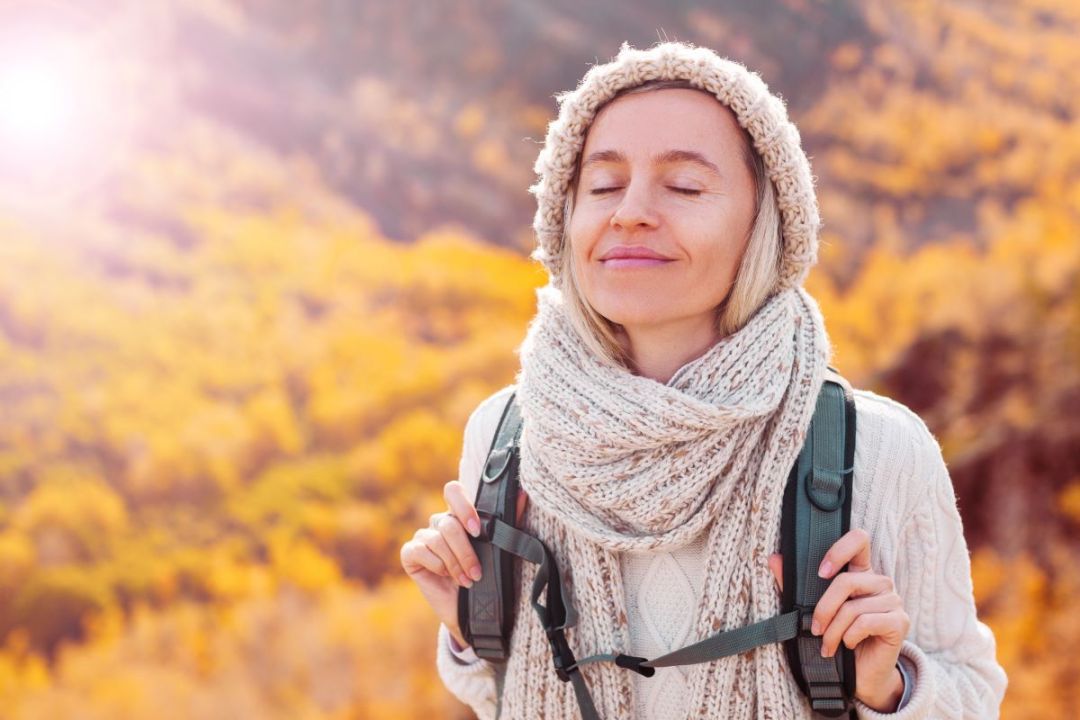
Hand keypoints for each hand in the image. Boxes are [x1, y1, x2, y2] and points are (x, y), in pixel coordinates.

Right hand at [400, 479, 527, 650]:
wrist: (472, 611)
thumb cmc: (485, 576)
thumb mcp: (498, 548)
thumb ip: (508, 520)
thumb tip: (523, 494)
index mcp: (460, 515)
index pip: (453, 491)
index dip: (463, 507)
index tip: (476, 530)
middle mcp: (439, 523)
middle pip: (448, 522)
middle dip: (465, 550)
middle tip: (476, 572)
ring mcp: (423, 537)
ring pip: (436, 538)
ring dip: (454, 563)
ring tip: (467, 580)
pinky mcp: (410, 554)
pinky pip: (419, 550)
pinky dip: (436, 565)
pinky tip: (446, 578)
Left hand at [767, 528, 908, 712]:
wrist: (860, 676)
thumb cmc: (837, 638)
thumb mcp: (814, 610)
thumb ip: (795, 584)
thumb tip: (774, 559)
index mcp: (861, 573)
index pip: (859, 540)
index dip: (839, 549)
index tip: (820, 572)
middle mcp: (880, 583)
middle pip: (847, 580)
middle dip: (824, 608)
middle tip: (814, 628)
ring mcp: (893, 601)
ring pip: (853, 606)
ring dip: (833, 630)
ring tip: (827, 644)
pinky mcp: (899, 622)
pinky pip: (866, 622)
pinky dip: (849, 637)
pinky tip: (848, 645)